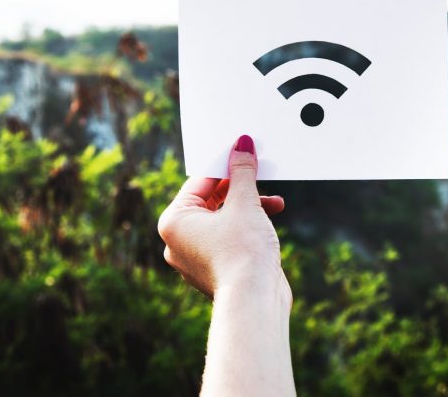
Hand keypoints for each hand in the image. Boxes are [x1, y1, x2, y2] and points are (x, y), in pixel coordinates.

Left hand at [157, 134, 287, 297]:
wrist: (254, 301)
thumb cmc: (242, 253)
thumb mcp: (245, 203)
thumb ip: (242, 171)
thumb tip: (242, 145)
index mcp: (174, 222)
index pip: (199, 182)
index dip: (225, 165)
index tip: (243, 153)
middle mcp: (179, 240)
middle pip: (211, 200)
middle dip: (240, 188)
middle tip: (260, 173)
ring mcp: (196, 257)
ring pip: (223, 219)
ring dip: (249, 206)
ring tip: (274, 202)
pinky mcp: (216, 269)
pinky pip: (229, 237)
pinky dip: (247, 226)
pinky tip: (270, 220)